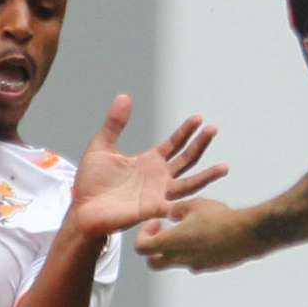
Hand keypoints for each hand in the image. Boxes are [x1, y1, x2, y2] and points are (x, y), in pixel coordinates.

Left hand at [66, 94, 225, 238]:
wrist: (83, 210)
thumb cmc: (91, 183)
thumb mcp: (102, 147)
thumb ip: (114, 124)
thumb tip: (124, 96)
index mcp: (149, 162)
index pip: (173, 144)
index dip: (186, 131)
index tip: (198, 118)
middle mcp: (158, 178)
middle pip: (186, 159)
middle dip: (200, 145)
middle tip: (213, 129)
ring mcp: (158, 194)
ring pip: (189, 184)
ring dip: (206, 176)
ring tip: (224, 167)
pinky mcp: (152, 210)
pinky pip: (175, 206)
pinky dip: (188, 204)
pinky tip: (202, 199)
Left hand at [135, 198, 263, 272]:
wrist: (248, 233)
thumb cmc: (221, 218)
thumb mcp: (195, 204)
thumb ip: (177, 209)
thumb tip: (172, 213)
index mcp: (171, 243)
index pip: (142, 247)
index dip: (144, 234)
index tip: (156, 223)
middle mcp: (179, 258)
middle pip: (153, 262)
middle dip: (154, 249)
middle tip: (164, 233)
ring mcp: (194, 265)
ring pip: (174, 263)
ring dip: (174, 249)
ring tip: (188, 231)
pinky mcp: (208, 267)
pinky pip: (192, 263)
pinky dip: (191, 253)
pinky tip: (204, 238)